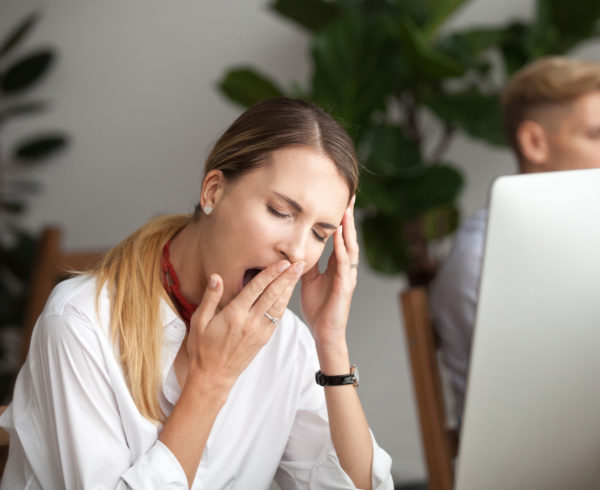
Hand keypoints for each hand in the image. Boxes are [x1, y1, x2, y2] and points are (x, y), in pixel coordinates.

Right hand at [185, 260, 303, 391]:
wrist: (213, 376)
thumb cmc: (202, 348)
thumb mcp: (199, 321)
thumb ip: (210, 298)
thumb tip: (217, 277)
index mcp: (234, 315)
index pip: (257, 288)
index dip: (271, 273)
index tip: (282, 262)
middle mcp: (250, 322)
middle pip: (273, 294)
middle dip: (287, 277)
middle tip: (299, 263)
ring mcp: (259, 332)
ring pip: (279, 306)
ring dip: (289, 288)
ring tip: (298, 274)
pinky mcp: (263, 339)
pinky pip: (277, 318)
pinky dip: (284, 304)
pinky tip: (288, 294)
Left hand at [300, 196, 358, 348]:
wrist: (324, 332)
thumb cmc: (318, 307)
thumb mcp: (307, 279)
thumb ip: (306, 262)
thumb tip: (296, 247)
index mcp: (336, 265)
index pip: (340, 237)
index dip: (341, 219)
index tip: (340, 200)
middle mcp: (345, 267)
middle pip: (349, 237)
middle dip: (349, 217)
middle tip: (350, 196)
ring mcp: (347, 276)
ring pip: (350, 247)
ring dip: (348, 229)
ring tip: (347, 211)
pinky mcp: (345, 286)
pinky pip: (344, 265)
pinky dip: (343, 250)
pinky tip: (340, 238)